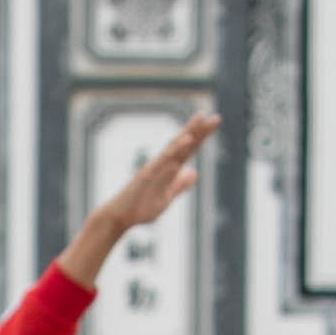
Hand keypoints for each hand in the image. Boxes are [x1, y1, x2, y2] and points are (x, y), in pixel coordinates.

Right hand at [66, 112, 216, 288]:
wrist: (120, 216)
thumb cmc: (140, 207)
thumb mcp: (167, 198)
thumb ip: (179, 185)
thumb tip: (193, 172)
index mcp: (169, 169)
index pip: (189, 150)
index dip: (202, 137)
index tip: (214, 122)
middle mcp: (163, 164)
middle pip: (184, 144)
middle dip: (199, 130)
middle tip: (215, 117)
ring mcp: (155, 167)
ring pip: (174, 147)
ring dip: (188, 132)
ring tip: (201, 119)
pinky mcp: (148, 174)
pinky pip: (164, 160)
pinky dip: (176, 148)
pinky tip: (187, 139)